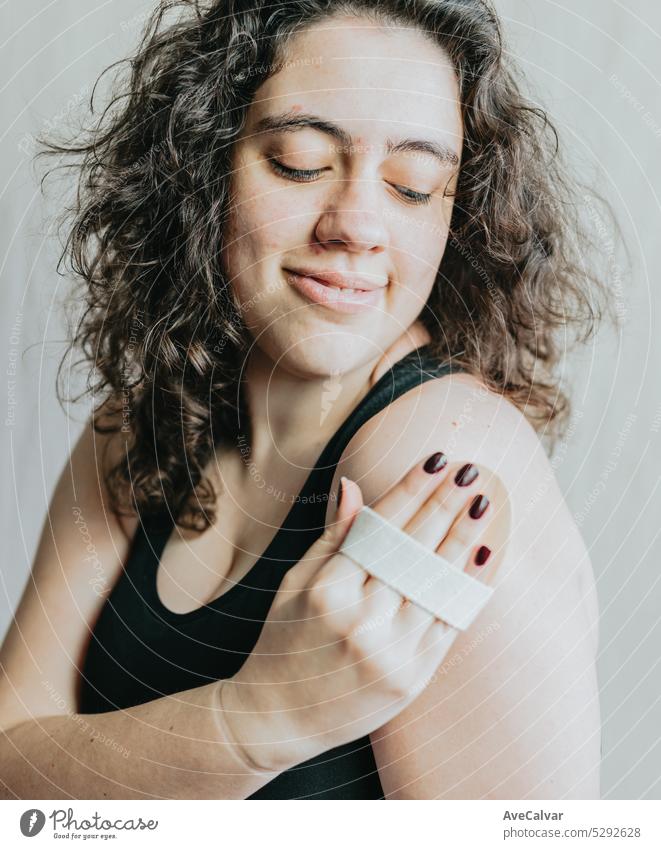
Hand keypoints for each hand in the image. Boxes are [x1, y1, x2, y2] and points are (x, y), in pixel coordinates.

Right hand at [220, 452, 501, 772]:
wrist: (279, 718)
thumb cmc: (283, 642)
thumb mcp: (294, 584)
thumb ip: (332, 537)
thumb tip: (354, 486)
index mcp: (328, 591)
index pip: (380, 529)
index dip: (410, 491)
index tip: (436, 461)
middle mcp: (361, 620)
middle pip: (413, 551)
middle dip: (443, 506)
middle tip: (469, 472)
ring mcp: (391, 652)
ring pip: (437, 585)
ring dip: (464, 540)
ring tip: (484, 504)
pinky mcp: (413, 677)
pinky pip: (449, 623)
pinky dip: (470, 588)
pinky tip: (484, 555)